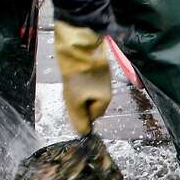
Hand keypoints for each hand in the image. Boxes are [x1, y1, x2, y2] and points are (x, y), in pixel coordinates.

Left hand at [54, 20, 111, 135]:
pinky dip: (81, 78)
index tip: (72, 103)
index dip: (81, 112)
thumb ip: (79, 118)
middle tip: (70, 91)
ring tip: (71, 80)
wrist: (79, 46)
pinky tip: (74, 72)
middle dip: (80, 100)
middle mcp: (109, 91)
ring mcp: (105, 78)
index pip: (93, 116)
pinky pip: (89, 79)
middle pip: (92, 103)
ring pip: (90, 91)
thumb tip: (83, 134)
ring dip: (80, 89)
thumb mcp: (74, 101)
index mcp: (105, 101)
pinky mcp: (99, 67)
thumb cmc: (77, 75)